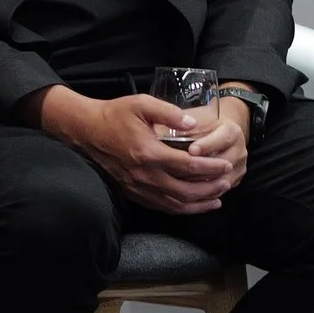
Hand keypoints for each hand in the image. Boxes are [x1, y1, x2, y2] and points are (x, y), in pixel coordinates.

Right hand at [38, 89, 236, 213]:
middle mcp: (145, 175)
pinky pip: (162, 207)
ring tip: (217, 199)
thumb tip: (193, 123)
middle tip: (227, 182)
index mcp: (149, 153)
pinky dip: (181, 209)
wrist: (86, 131)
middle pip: (186, 191)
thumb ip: (169, 112)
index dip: (211, 168)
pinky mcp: (134, 193)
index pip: (188, 166)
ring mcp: (138, 187)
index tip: (226, 165)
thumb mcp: (141, 104)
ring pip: (175, 204)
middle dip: (210, 188)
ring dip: (199, 204)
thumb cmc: (115, 115)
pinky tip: (193, 205)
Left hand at [185, 91, 251, 187]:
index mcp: (232, 132)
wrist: (217, 131)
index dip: (207, 145)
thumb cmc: (201, 122)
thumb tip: (167, 129)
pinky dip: (202, 195)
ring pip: (221, 182)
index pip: (223, 139)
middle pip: (224, 164)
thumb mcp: (195, 115)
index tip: (191, 150)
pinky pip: (218, 193)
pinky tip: (183, 193)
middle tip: (179, 171)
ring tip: (178, 182)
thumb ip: (183, 121)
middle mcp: (239, 151)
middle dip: (202, 169)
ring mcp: (238, 168)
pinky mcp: (233, 181)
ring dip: (200, 184)